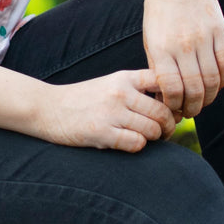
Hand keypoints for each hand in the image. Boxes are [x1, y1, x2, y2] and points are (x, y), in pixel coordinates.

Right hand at [34, 69, 177, 152]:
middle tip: (165, 132)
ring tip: (148, 138)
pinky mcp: (102, 133)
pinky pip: (136, 144)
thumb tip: (172, 105)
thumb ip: (136, 89)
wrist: (48, 108)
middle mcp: (119, 92)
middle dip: (169, 125)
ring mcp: (111, 112)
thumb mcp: (110, 84)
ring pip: (153, 129)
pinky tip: (130, 143)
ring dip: (155, 138)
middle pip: (163, 111)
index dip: (175, 97)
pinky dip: (138, 146)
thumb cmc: (84, 99)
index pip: (163, 81)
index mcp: (124, 77)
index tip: (173, 108)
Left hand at [142, 0, 223, 117]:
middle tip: (190, 111)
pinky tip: (216, 85)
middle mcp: (183, 45)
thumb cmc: (159, 13)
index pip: (171, 89)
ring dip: (209, 98)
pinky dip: (223, 80)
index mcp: (160, 48)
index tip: (174, 109)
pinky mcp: (220, 32)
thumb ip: (158, 67)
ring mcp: (203, 38)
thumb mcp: (150, 39)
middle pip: (194, 89)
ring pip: (212, 81)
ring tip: (203, 101)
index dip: (174, 105)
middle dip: (192, 107)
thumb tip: (164, 98)